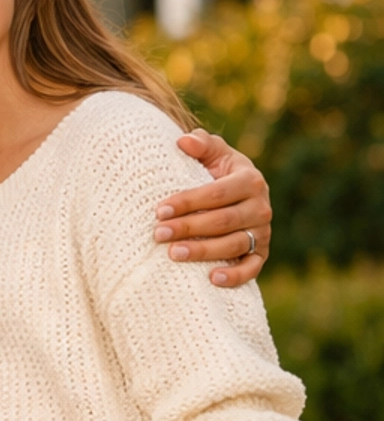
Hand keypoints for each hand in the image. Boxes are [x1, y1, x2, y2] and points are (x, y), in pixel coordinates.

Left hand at [153, 130, 270, 287]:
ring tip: (174, 254)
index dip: (187, 202)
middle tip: (158, 233)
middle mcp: (261, 207)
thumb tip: (183, 141)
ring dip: (204, 251)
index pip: (216, 193)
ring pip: (234, 245)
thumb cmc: (217, 170)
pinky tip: (212, 279)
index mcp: (250, 180)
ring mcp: (263, 232)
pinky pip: (252, 268)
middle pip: (223, 221)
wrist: (238, 193)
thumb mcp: (213, 153)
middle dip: (188, 227)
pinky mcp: (261, 254)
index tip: (159, 210)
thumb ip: (200, 143)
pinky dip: (236, 276)